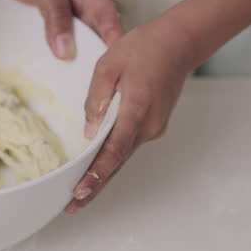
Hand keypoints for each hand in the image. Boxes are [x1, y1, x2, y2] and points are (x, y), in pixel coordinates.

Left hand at [67, 18, 198, 212]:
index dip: (96, 175)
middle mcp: (148, 126)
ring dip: (102, 174)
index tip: (80, 192)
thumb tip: (89, 130)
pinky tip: (95, 167)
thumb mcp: (108, 65)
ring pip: (123, 156)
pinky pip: (128, 144)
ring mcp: (153, 127)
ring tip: (79, 193)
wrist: (179, 43)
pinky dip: (112, 158)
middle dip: (94, 186)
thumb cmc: (144, 48)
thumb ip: (96, 99)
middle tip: (71, 207)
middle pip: (117, 162)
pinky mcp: (153, 124)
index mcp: (135, 110)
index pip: (113, 151)